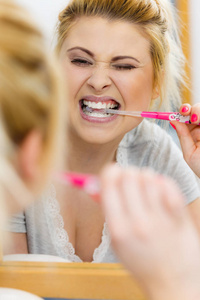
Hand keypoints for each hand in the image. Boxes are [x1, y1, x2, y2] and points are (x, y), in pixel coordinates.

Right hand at [100, 165, 199, 299]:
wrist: (172, 284)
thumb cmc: (141, 261)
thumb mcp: (116, 240)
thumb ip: (107, 211)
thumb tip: (96, 183)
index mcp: (118, 229)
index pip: (109, 183)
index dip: (110, 172)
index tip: (113, 172)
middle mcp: (138, 223)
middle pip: (129, 176)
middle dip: (127, 173)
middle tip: (130, 180)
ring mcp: (160, 221)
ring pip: (149, 177)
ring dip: (146, 177)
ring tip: (147, 188)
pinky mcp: (179, 218)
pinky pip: (169, 185)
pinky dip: (163, 183)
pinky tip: (161, 191)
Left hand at [171, 103, 199, 176]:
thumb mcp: (190, 153)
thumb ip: (183, 136)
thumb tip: (172, 120)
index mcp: (193, 132)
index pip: (188, 116)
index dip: (184, 110)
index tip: (182, 111)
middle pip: (198, 109)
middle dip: (194, 109)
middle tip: (192, 116)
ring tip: (197, 120)